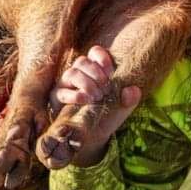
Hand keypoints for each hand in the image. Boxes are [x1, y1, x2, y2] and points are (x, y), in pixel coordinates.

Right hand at [51, 44, 142, 163]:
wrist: (92, 137)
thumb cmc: (106, 117)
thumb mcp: (121, 108)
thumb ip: (129, 99)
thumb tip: (133, 90)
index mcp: (95, 70)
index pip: (95, 52)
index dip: (102, 58)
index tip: (111, 72)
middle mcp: (79, 73)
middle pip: (82, 61)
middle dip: (96, 73)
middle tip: (106, 89)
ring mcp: (66, 84)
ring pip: (72, 73)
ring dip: (87, 83)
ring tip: (97, 96)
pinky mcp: (57, 98)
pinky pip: (61, 91)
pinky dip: (75, 95)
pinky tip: (86, 100)